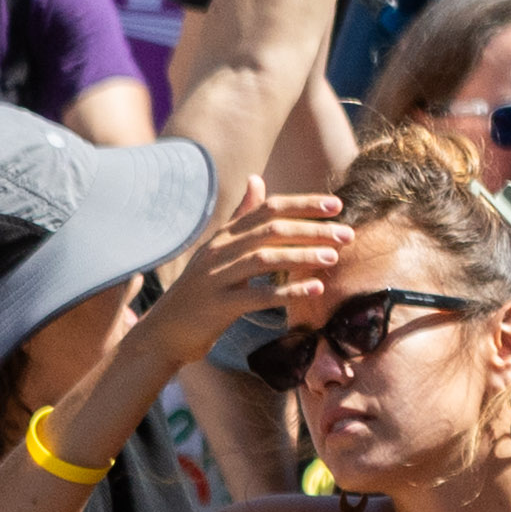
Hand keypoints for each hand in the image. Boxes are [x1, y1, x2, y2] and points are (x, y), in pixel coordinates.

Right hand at [150, 179, 352, 363]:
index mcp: (224, 236)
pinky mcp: (217, 306)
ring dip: (303, 256)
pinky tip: (315, 289)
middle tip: (347, 234)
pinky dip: (288, 292)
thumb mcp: (219, 250)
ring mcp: (216, 278)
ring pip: (264, 259)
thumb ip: (240, 218)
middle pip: (271, 230)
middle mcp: (219, 251)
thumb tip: (257, 179)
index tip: (337, 206)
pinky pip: (257, 296)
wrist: (163, 332)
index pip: (268, 209)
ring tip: (334, 257)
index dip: (304, 204)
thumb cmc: (201, 291)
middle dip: (312, 230)